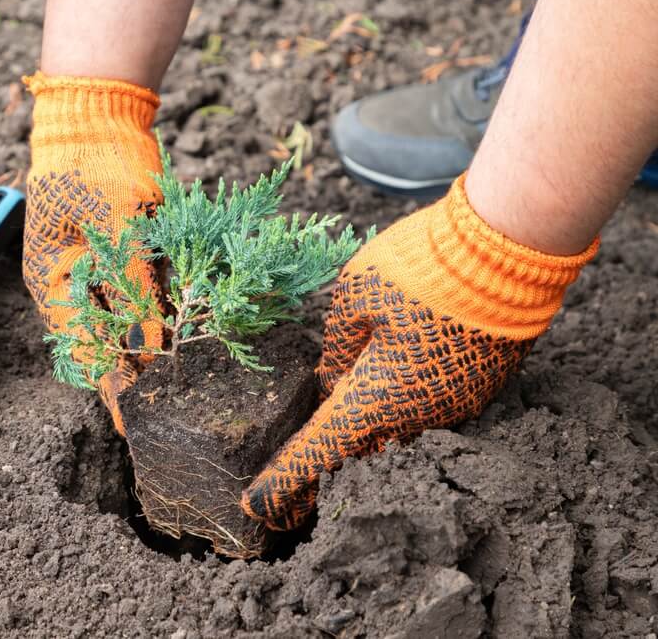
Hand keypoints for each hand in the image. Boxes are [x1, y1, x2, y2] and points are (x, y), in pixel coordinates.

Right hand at [22, 72, 164, 433]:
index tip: (133, 426)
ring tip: (173, 382)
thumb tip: (151, 347)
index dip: (110, 391)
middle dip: (132, 375)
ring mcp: (92, 267)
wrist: (98, 113)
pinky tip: (176, 332)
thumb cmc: (97, 166)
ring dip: (145, 347)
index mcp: (55, 282)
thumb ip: (135, 289)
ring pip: (121, 321)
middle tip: (163, 409)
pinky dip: (154, 312)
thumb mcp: (120, 230)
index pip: (83, 351)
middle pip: (102, 342)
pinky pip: (135, 293)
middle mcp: (70, 282)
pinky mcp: (116, 252)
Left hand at [241, 176, 597, 529]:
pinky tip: (400, 366)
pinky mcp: (478, 389)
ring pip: (396, 425)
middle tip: (295, 453)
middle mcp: (415, 417)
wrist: (505, 254)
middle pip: (357, 443)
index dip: (283, 480)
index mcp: (373, 400)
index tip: (255, 506)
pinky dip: (405, 398)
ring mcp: (452, 408)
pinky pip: (428, 407)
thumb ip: (336, 348)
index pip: (317, 452)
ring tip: (355, 388)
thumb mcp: (353, 298)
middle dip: (327, 447)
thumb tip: (335, 376)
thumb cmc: (419, 272)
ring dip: (371, 416)